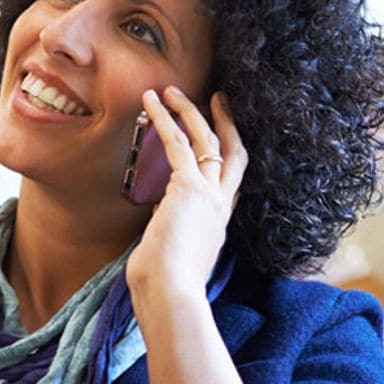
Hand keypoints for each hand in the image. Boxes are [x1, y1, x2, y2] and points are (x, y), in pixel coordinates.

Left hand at [124, 88, 248, 315]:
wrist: (172, 294)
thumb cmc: (164, 287)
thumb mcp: (172, 257)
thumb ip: (170, 237)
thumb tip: (157, 226)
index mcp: (219, 225)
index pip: (231, 184)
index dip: (228, 158)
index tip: (221, 139)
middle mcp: (221, 206)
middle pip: (233, 153)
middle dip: (225, 123)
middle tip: (217, 98)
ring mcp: (210, 195)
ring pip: (207, 140)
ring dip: (188, 110)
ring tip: (170, 89)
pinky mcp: (189, 187)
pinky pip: (178, 142)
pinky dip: (164, 119)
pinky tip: (151, 101)